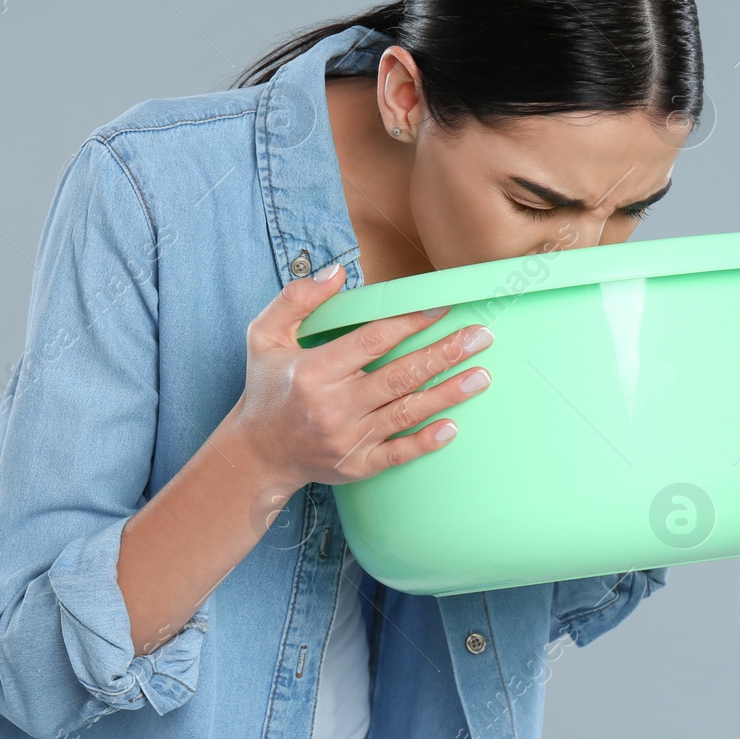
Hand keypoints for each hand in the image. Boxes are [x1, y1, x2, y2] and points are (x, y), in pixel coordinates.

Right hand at [226, 262, 493, 492]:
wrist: (257, 454)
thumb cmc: (267, 388)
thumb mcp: (265, 336)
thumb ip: (297, 298)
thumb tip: (336, 272)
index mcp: (315, 371)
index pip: (373, 340)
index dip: (411, 321)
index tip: (443, 307)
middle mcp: (333, 406)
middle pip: (400, 375)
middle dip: (444, 353)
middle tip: (481, 337)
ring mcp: (347, 439)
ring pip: (407, 412)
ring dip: (448, 393)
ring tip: (482, 375)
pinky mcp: (357, 466)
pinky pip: (398, 454)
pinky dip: (426, 441)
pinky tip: (453, 427)